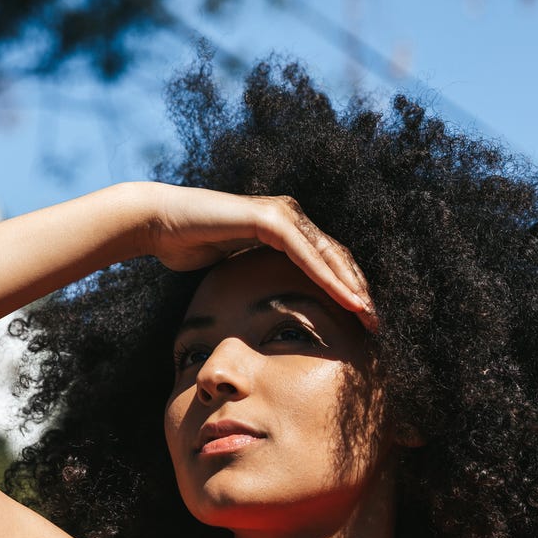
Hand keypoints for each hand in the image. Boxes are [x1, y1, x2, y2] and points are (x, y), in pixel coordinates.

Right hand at [131, 182, 376, 329]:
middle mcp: (290, 217)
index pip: (328, 261)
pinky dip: (327, 277)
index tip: (363, 321)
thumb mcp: (236, 271)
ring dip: (351, 286)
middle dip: (359, 291)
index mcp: (286, 229)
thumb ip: (257, 279)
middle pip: (337, 257)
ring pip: (328, 254)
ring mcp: (281, 214)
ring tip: (367, 314)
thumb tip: (266, 313)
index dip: (348, 289)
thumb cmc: (191, 247)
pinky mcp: (269, 218)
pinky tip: (344, 299)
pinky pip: (306, 253)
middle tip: (376, 324)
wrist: (160, 225)